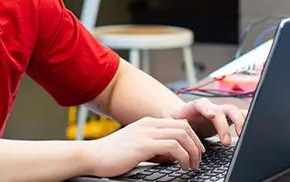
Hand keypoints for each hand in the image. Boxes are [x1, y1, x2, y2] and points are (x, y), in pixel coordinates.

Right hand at [82, 117, 204, 176]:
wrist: (92, 156)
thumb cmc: (111, 155)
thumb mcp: (136, 146)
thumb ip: (152, 146)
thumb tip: (170, 156)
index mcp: (147, 123)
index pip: (179, 123)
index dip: (192, 137)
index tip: (195, 151)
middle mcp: (149, 125)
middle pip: (185, 127)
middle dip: (196, 144)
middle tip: (198, 159)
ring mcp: (147, 133)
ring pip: (182, 135)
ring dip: (192, 152)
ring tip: (192, 165)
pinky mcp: (144, 145)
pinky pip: (173, 146)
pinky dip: (183, 157)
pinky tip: (182, 166)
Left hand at [168, 98, 246, 145]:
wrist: (184, 118)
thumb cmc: (178, 121)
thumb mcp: (174, 124)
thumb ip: (177, 126)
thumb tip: (180, 130)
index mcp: (196, 106)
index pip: (203, 104)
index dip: (208, 109)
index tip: (211, 115)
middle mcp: (211, 107)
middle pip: (222, 109)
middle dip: (226, 125)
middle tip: (226, 141)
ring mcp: (221, 112)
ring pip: (235, 111)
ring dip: (240, 122)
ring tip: (242, 136)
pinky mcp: (228, 118)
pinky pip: (241, 116)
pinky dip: (247, 122)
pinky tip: (249, 132)